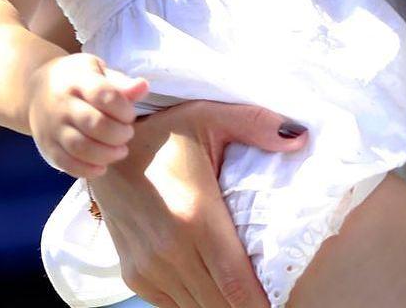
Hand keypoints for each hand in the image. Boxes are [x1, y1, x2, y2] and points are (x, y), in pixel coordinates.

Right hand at [27, 53, 148, 177]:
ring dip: (107, 154)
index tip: (130, 114)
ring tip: (120, 151)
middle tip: (127, 134)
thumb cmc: (75, 79)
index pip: (103, 95)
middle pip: (94, 124)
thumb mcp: (95, 70)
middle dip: (118, 133)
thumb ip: (119, 82)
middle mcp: (62, 104)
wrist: (35, 90)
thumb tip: (143, 87)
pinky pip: (67, 164)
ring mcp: (52, 127)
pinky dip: (88, 170)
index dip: (123, 109)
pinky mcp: (47, 147)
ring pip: (80, 147)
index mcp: (77, 80)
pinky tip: (103, 166)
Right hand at [90, 100, 307, 307]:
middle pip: (222, 307)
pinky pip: (174, 307)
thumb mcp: (208, 117)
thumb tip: (299, 137)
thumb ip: (255, 125)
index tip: (281, 296)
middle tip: (265, 289)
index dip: (264, 304)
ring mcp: (149, 267)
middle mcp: (170, 251)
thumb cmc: (163, 133)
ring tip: (238, 285)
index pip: (239, 290)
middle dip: (247, 304)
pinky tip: (209, 280)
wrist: (106, 148)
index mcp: (195, 217)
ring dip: (221, 303)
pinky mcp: (135, 276)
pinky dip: (196, 301)